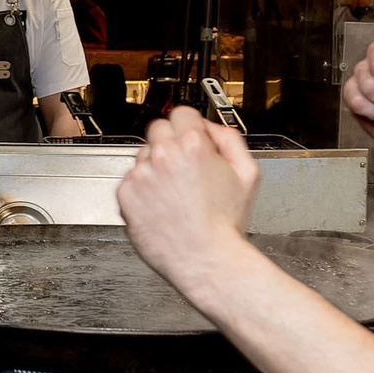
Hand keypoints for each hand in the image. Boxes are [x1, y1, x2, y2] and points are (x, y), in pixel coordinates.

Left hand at [115, 108, 260, 297]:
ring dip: (155, 166)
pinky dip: (142, 189)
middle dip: (171, 142)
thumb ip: (231, 140)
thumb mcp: (248, 174)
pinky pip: (129, 180)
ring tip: (174, 193)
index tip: (190, 135)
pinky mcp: (125, 194)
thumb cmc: (225, 224)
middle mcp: (163, 155)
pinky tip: (160, 205)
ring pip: (143, 155)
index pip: (182, 113)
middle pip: (158, 129)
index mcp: (193, 145)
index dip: (189, 125)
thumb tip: (213, 127)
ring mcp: (141, 174)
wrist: (205, 259)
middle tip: (182, 166)